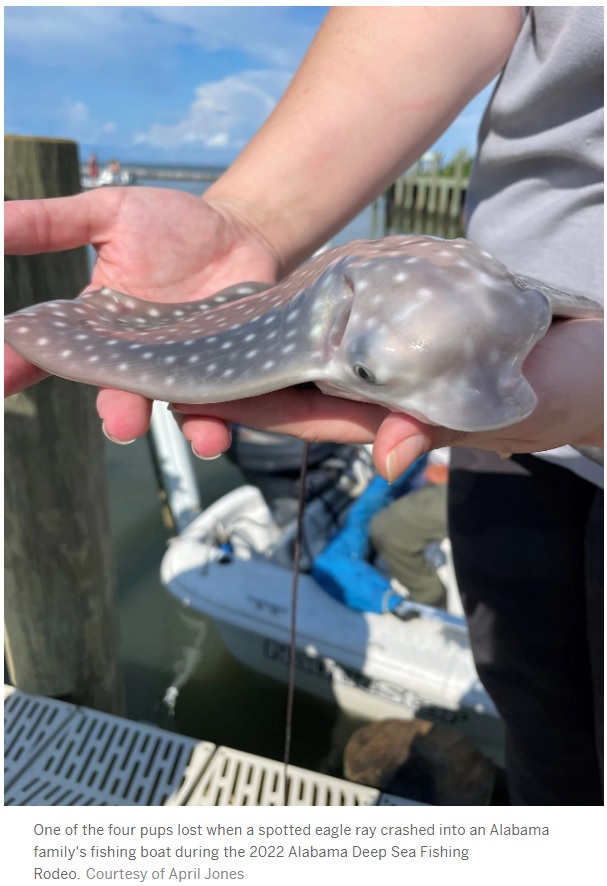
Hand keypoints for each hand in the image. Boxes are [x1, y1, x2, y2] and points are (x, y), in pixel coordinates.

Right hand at [5, 186, 280, 444]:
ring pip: (169, 409)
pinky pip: (217, 409)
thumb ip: (51, 223)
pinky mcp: (223, 375)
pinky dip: (212, 426)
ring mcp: (179, 369)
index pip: (50, 350)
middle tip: (118, 422)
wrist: (242, 232)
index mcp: (97, 323)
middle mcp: (135, 357)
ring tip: (162, 434)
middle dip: (115, 411)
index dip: (18, 366)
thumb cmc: (172, 226)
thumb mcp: (109, 213)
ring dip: (169, 427)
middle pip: (116, 392)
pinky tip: (210, 436)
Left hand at [173, 318, 602, 479]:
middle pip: (296, 385)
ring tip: (202, 325)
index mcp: (395, 414)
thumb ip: (444, 426)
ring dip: (264, 344)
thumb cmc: (556, 385)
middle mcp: (384, 391)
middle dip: (238, 378)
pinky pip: (350, 321)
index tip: (196, 395)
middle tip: (170, 358)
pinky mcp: (407, 330)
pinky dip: (312, 312)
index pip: (308, 413)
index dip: (251, 406)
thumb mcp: (505, 409)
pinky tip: (275, 293)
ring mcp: (393, 361)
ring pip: (315, 353)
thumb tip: (391, 457)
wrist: (591, 354)